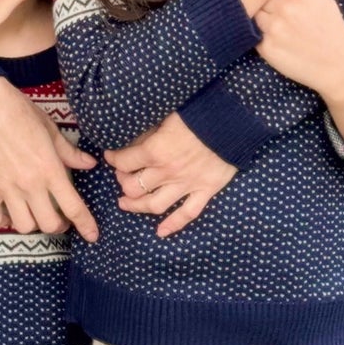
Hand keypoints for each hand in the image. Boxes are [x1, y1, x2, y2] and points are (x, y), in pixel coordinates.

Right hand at [0, 74, 97, 240]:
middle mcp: (29, 184)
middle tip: (60, 218)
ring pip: (24, 226)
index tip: (92, 236)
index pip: (73, 206)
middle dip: (59, 226)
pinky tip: (7, 209)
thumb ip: (70, 152)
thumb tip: (90, 164)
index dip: (86, 225)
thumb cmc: (19, 111)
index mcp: (49, 168)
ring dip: (32, 223)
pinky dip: (2, 219)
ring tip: (33, 212)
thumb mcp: (50, 129)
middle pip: (49, 224)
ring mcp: (6, 189)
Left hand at [107, 112, 236, 238]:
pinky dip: (173, 225)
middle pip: (134, 187)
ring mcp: (187, 184)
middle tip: (121, 179)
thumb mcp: (166, 116)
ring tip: (125, 204)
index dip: (114, 159)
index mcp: (156, 150)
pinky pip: (187, 214)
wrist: (233, 120)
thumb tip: (132, 142)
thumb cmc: (198, 112)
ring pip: (154, 205)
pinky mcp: (205, 190)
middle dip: (123, 183)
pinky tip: (160, 232)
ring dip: (136, 206)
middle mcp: (168, 171)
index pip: (124, 161)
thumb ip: (148, 132)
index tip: (110, 156)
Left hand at [257, 0, 343, 154]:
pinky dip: (262, 36)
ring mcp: (274, 27)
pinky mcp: (267, 47)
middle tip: (275, 11)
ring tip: (278, 27)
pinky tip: (277, 41)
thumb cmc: (332, 30)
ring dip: (262, 19)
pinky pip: (254, 35)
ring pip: (255, 14)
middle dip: (266, 2)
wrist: (338, 65)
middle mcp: (285, 6)